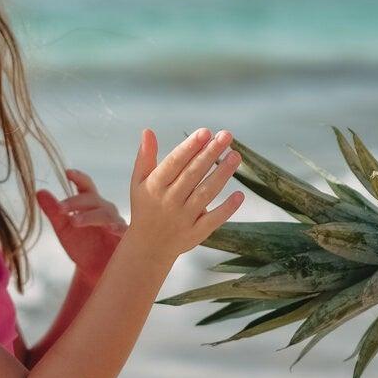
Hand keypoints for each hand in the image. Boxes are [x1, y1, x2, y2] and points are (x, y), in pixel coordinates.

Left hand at [36, 167, 127, 283]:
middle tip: (60, 209)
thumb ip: (53, 211)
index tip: (68, 172)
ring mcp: (117, 223)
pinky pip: (124, 231)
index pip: (86, 186)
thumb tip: (38, 191)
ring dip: (90, 216)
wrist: (95, 273)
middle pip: (92, 199)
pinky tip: (110, 230)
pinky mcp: (126, 239)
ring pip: (105, 214)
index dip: (79, 178)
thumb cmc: (82, 247)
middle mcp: (106, 210)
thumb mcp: (64, 229)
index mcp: (91, 205)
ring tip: (75, 221)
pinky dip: (118, 229)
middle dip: (76, 202)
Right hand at [128, 126, 243, 260]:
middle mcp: (169, 201)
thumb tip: (148, 131)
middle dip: (210, 154)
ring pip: (205, 193)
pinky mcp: (196, 233)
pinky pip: (213, 220)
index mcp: (155, 186)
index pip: (174, 163)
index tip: (205, 132)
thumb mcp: (138, 182)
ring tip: (235, 156)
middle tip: (226, 136)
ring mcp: (184, 218)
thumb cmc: (145, 207)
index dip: (190, 147)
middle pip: (193, 174)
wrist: (147, 247)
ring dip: (221, 174)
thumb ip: (145, 157)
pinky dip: (227, 208)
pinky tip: (239, 194)